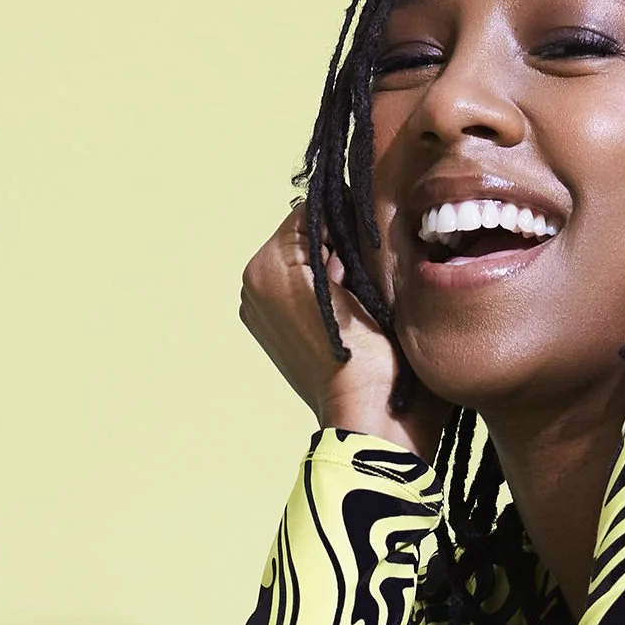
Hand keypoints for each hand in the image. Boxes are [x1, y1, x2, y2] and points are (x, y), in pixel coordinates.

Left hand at [239, 209, 448, 459]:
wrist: (368, 414)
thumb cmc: (372, 351)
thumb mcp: (364, 275)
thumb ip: (348, 232)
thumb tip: (348, 211)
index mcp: (267, 265)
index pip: (311, 209)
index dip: (345, 220)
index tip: (364, 251)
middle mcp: (252, 282)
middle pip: (301, 234)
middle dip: (333, 245)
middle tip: (360, 280)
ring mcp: (255, 307)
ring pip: (300, 259)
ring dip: (329, 267)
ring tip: (354, 300)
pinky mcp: (267, 328)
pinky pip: (296, 286)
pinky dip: (319, 290)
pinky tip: (343, 315)